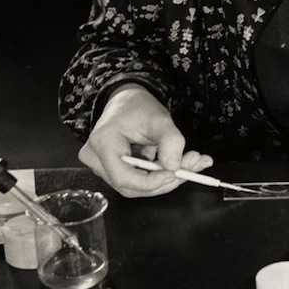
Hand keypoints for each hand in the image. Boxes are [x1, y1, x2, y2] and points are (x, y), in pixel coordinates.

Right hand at [78, 84, 212, 197]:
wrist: (127, 102)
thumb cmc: (138, 107)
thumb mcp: (159, 117)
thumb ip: (170, 140)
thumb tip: (174, 166)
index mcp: (103, 143)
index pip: (124, 177)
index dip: (151, 182)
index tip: (176, 173)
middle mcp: (96, 159)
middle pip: (131, 186)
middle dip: (164, 181)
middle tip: (193, 168)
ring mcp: (101, 167)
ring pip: (136, 186)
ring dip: (166, 179)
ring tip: (191, 162)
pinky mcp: (112, 171)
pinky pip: (138, 181)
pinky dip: (161, 175)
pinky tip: (180, 164)